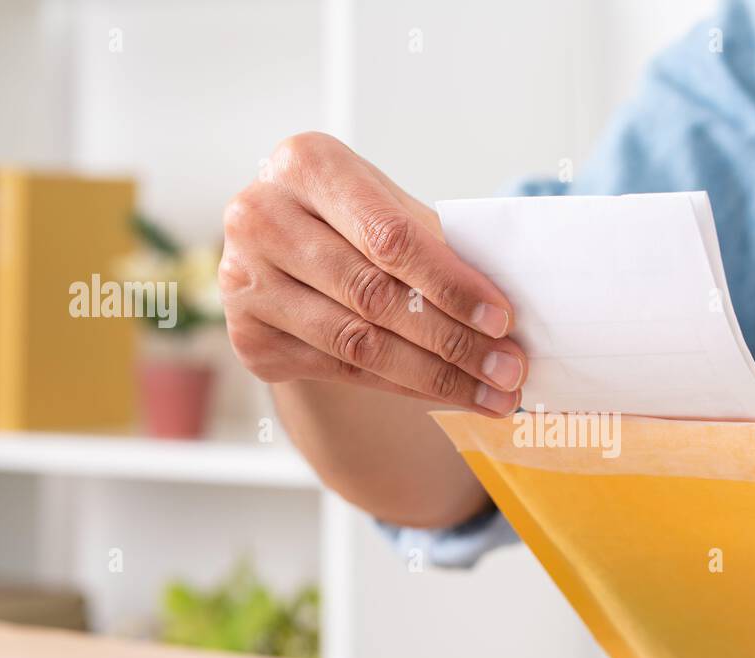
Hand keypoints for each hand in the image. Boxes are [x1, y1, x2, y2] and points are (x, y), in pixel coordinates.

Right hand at [219, 132, 524, 415]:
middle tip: (510, 369)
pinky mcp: (248, 338)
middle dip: (454, 340)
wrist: (290, 253)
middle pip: (374, 295)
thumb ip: (437, 245)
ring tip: (494, 393)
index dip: (450, 283)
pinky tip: (450, 395)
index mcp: (304, 165)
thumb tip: (505, 313)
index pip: (388, 236)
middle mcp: (258, 217)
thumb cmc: (354, 221)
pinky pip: (342, 371)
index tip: (504, 320)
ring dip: (437, 376)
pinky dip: (405, 388)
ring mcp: (244, 282)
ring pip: (359, 343)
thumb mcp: (391, 209)